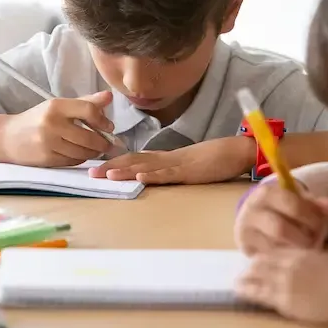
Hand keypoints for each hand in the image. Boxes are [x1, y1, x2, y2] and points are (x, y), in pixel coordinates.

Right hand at [0, 91, 113, 166]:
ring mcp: (48, 143)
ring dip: (93, 153)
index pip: (88, 110)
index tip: (109, 127)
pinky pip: (73, 161)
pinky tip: (80, 154)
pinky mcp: (46, 159)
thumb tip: (110, 96)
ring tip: (96, 149)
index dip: (103, 121)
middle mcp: (52, 123)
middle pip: (89, 137)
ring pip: (83, 152)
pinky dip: (80, 158)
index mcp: (56, 106)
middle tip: (108, 144)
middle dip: (103, 143)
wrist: (8, 138)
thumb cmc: (37, 119)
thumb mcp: (58, 106)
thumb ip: (85, 102)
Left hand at [89, 136, 252, 184]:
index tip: (96, 169)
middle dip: (111, 166)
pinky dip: (155, 175)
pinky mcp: (191, 171)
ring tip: (107, 174)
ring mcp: (178, 164)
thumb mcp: (188, 167)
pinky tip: (141, 177)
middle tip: (90, 173)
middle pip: (134, 160)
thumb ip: (171, 171)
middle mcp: (167, 159)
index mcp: (166, 159)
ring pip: (148, 166)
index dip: (115, 163)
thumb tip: (154, 176)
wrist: (236, 150)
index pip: (135, 159)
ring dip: (126, 170)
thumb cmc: (215, 159)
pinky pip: (170, 173)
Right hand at [234, 181, 327, 254]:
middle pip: (280, 230)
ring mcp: (246, 231)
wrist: (255, 216)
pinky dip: (286, 259)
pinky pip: (270, 259)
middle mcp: (251, 211)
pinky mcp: (246, 249)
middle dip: (302, 238)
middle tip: (315, 242)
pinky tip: (296, 257)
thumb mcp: (297, 200)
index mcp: (266, 193)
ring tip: (307, 249)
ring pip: (274, 247)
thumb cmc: (282, 207)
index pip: (293, 206)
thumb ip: (315, 204)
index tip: (321, 226)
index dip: (311, 218)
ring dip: (295, 251)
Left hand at [235, 249, 327, 327]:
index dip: (266, 256)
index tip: (259, 260)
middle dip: (252, 267)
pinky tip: (239, 291)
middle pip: (263, 262)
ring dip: (246, 278)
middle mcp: (290, 264)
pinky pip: (260, 294)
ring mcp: (285, 282)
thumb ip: (316, 262)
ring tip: (236, 282)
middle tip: (243, 271)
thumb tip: (314, 267)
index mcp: (303, 253)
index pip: (277, 252)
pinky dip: (248, 291)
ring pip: (257, 277)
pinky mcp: (285, 300)